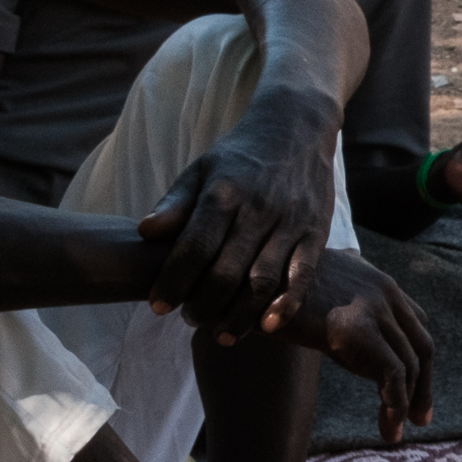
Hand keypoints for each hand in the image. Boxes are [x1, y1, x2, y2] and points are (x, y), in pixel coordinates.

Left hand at [136, 97, 338, 337]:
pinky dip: (286, 305)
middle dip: (203, 305)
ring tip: (220, 334)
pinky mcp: (316, 233)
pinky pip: (303, 276)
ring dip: (239, 314)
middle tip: (189, 320)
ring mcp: (290, 223)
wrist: (296, 128)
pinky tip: (268, 327)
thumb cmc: (240, 156)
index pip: (193, 248)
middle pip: (226, 272)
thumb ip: (175, 204)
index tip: (158, 306)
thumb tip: (145, 233)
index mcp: (223, 193)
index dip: (173, 282)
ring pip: (263, 281)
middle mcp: (258, 209)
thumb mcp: (201, 169)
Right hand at [265, 246, 436, 443]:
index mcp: (375, 280)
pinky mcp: (355, 329)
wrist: (240, 280)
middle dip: (422, 385)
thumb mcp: (313, 291)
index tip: (414, 389)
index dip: (418, 359)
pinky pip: (391, 375)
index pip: (415, 323)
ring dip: (406, 404)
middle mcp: (382, 290)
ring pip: (408, 364)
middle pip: (421, 344)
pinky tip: (387, 428)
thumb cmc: (265, 290)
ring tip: (393, 433)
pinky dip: (395, 406)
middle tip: (418, 420)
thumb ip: (336, 308)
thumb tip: (345, 340)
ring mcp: (372, 307)